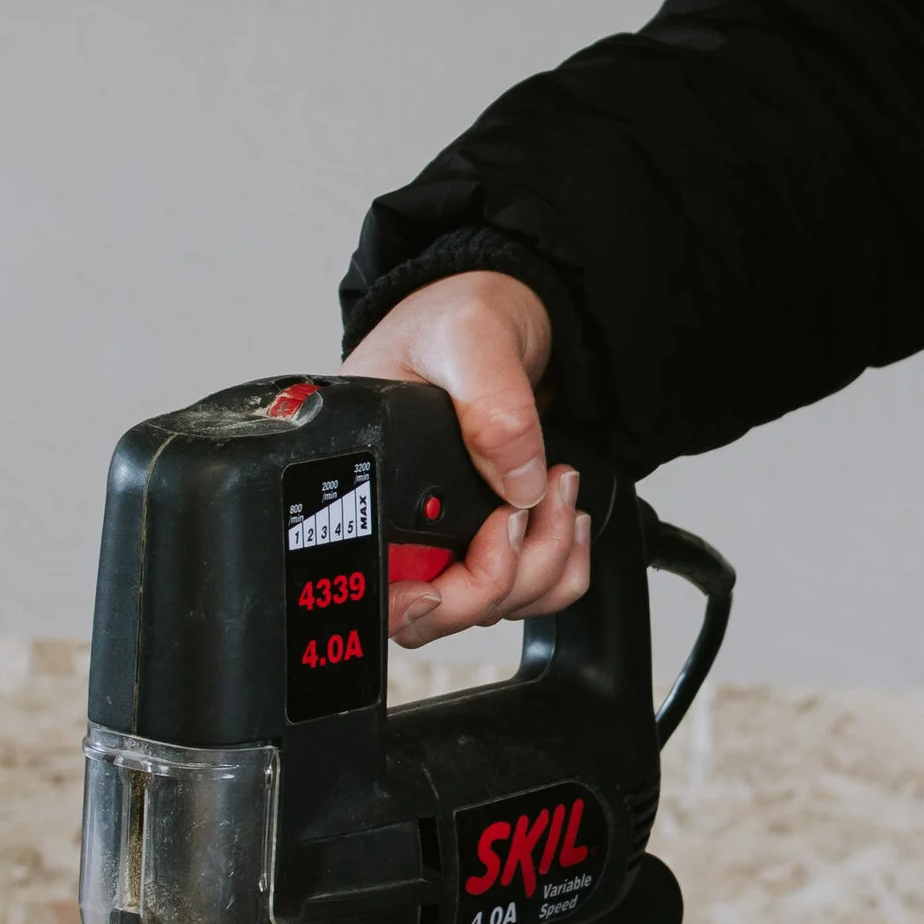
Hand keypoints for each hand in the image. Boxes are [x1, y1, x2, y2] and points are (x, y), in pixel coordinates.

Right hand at [339, 270, 591, 646]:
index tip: (459, 575)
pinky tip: (562, 514)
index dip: (414, 600)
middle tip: (529, 510)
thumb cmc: (457, 314)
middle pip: (434, 612)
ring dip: (540, 567)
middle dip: (498, 578)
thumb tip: (516, 481)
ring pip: (488, 608)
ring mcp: (443, 535)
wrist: (507, 311)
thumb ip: (491, 404)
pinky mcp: (486, 538)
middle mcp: (396, 518)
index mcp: (361, 476)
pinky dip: (559, 568)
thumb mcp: (468, 337)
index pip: (369, 580)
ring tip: (557, 491)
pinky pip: (525, 592)